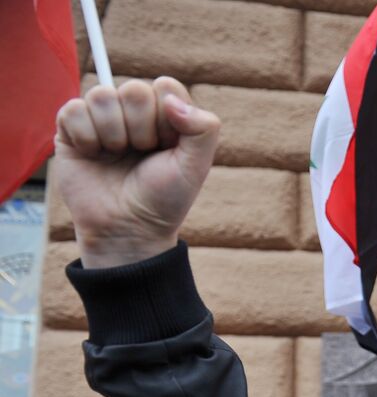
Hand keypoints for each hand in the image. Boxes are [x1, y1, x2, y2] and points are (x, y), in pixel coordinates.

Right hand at [54, 77, 220, 268]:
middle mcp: (133, 114)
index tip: (167, 146)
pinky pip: (73, 109)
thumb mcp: (196, 166)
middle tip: (141, 154)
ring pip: (101, 95)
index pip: (165, 86)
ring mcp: (101, 119)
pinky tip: (94, 155)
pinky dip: (86, 136)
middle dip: (141, 128)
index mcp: (165, 117)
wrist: (127, 228)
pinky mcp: (71, 129)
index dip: (167, 116)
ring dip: (113, 133)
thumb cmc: (163, 199)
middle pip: (133, 89)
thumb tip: (170, 97)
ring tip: (117, 156)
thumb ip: (204, 128)